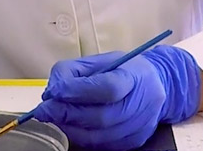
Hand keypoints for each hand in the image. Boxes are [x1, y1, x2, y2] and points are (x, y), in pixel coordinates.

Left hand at [31, 46, 199, 149]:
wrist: (159, 86)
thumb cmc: (124, 70)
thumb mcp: (100, 60)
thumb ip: (74, 72)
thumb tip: (52, 93)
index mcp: (135, 75)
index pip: (107, 87)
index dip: (78, 91)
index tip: (54, 91)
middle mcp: (142, 103)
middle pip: (101, 117)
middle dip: (68, 115)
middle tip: (44, 111)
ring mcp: (140, 126)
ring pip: (99, 136)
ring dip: (71, 129)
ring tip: (54, 119)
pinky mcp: (135, 141)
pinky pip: (103, 145)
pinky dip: (82, 138)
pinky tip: (71, 127)